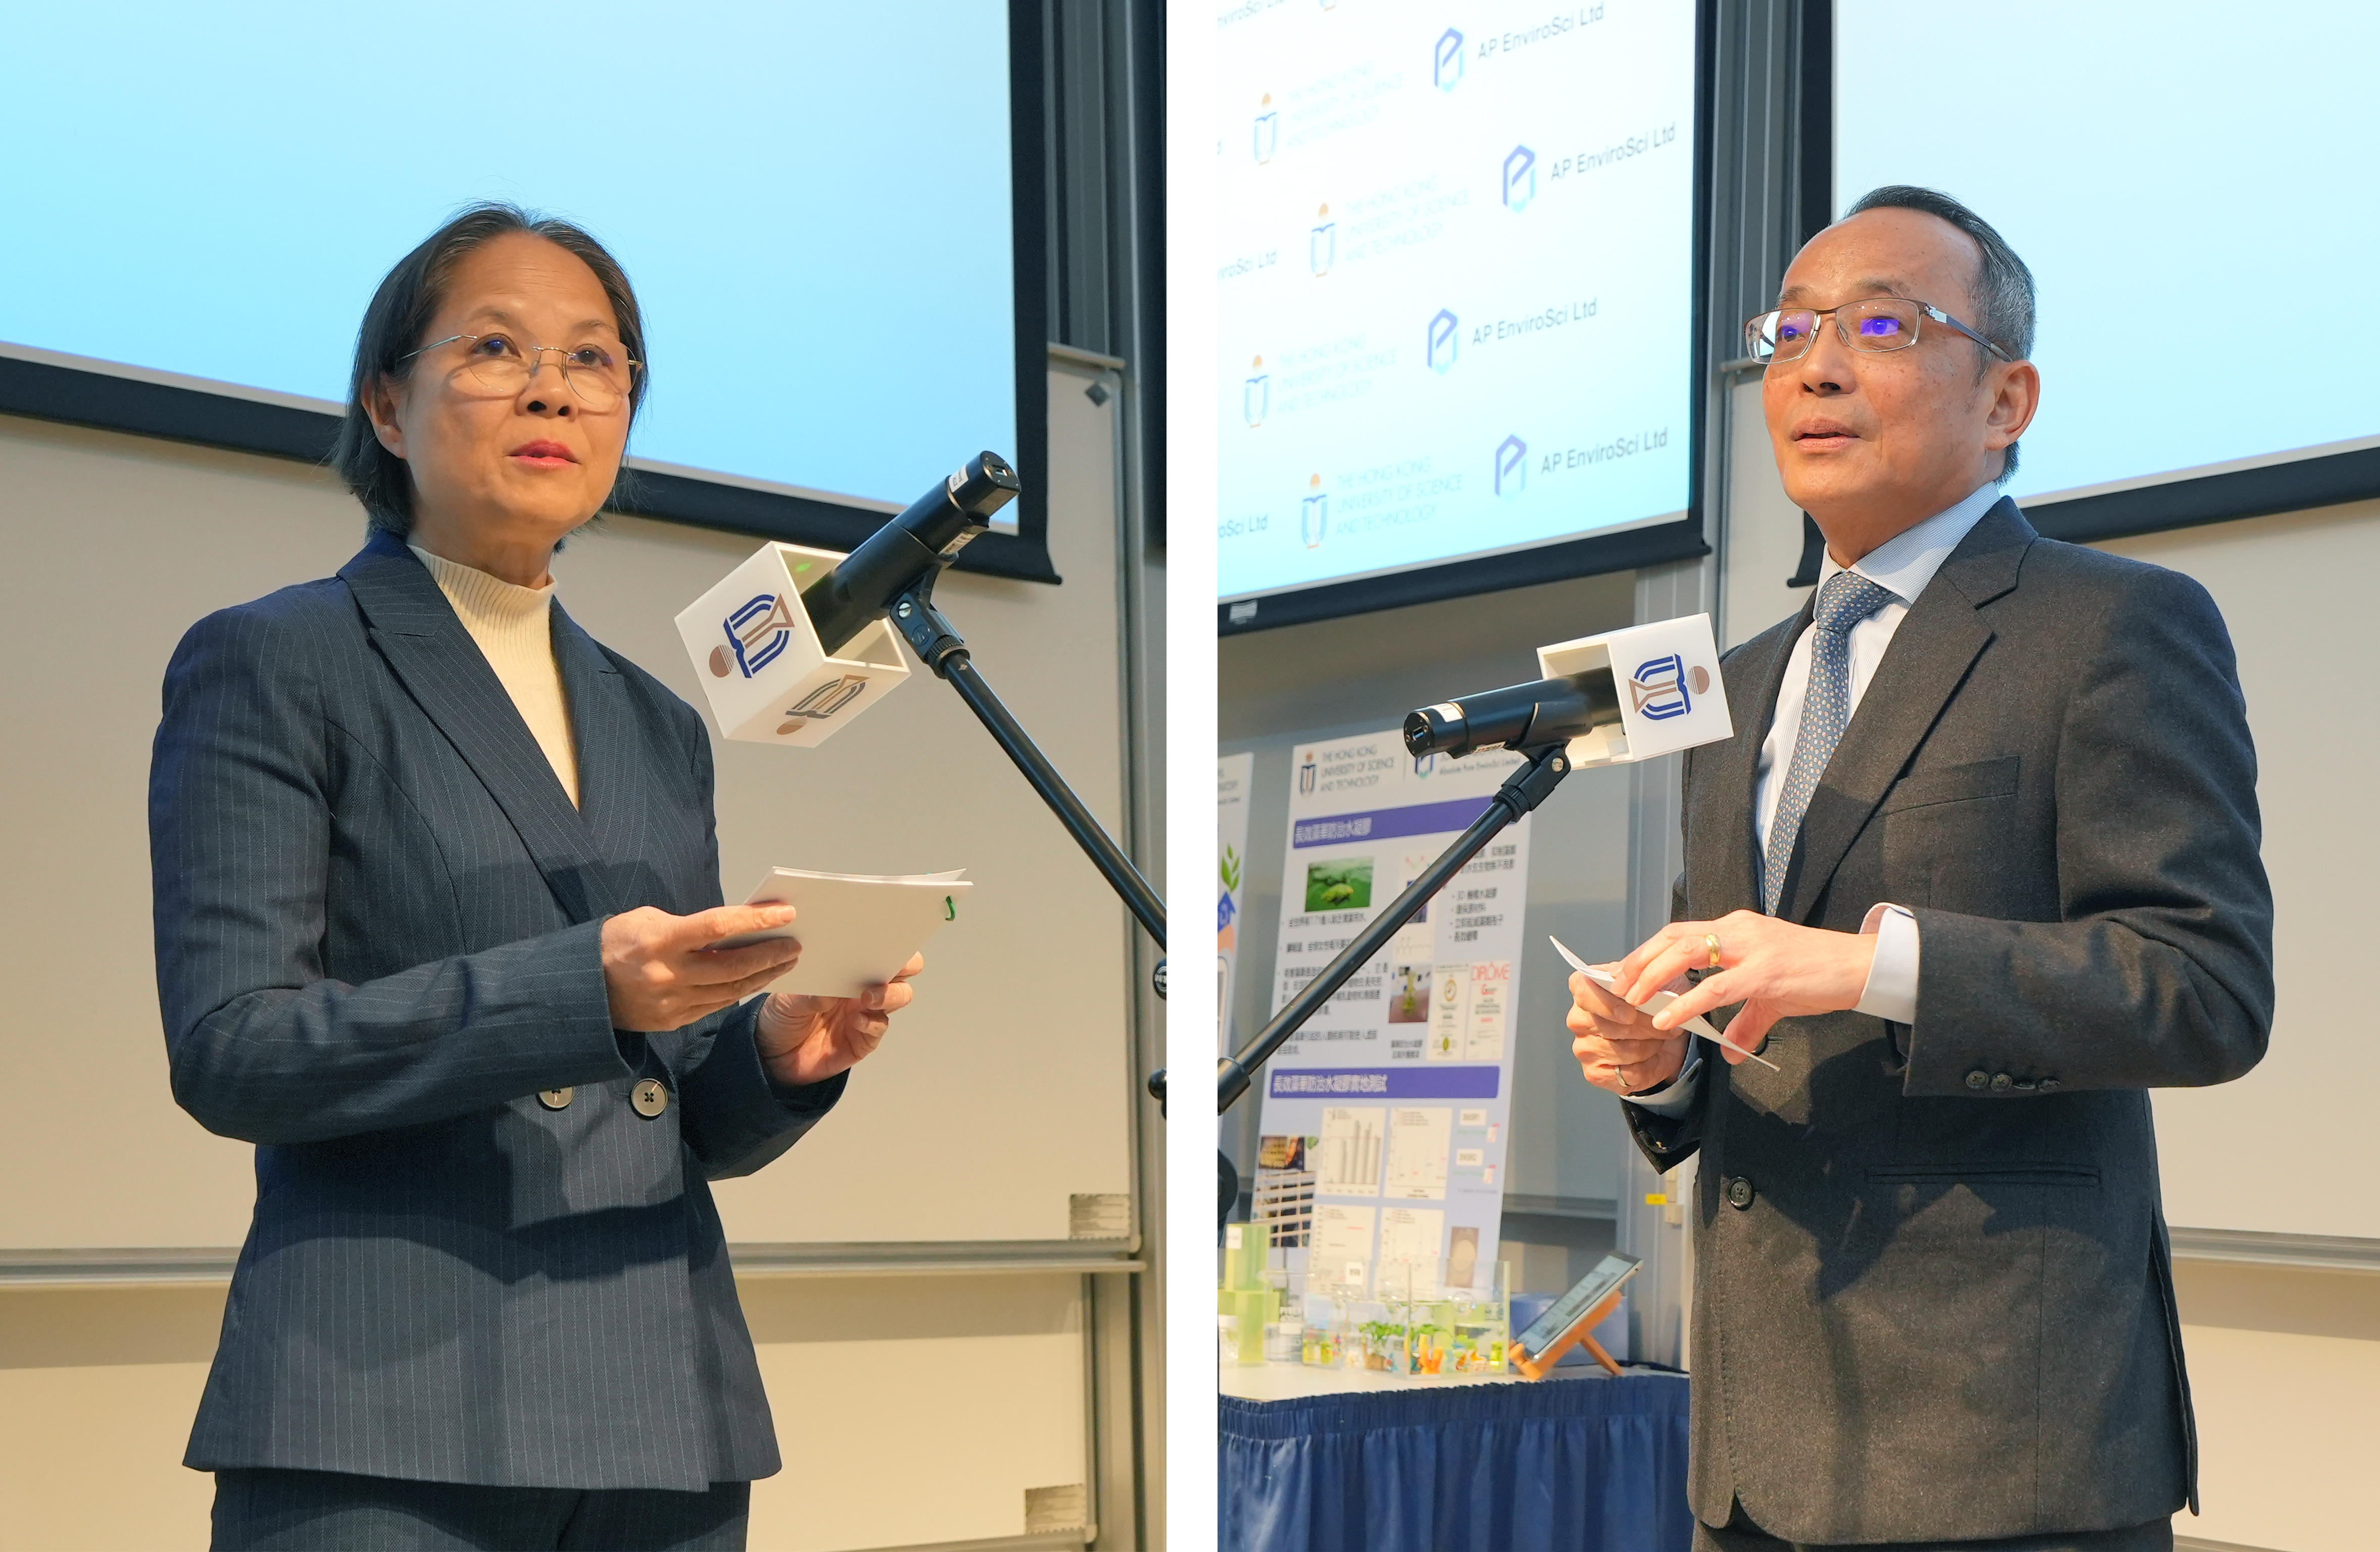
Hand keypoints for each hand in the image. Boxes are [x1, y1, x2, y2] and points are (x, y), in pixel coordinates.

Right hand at [601, 904, 802, 1032]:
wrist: (581, 987)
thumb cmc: (617, 942)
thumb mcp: (647, 919)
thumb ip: (690, 924)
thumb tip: (733, 927)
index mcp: (660, 941)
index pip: (719, 927)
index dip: (756, 920)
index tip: (785, 913)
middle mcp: (667, 975)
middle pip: (732, 966)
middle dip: (769, 955)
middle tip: (795, 944)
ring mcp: (671, 1003)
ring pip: (729, 991)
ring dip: (762, 976)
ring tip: (785, 962)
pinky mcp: (672, 1021)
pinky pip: (715, 1006)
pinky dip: (739, 992)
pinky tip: (756, 980)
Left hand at [754, 952, 924, 1087]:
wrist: (773, 1053)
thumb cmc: (782, 1016)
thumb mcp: (788, 997)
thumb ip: (811, 993)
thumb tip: (834, 988)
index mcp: (847, 968)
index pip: (879, 949)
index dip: (892, 943)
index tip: (889, 938)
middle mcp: (862, 988)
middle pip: (901, 971)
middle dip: (903, 965)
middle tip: (888, 966)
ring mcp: (866, 1012)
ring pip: (899, 996)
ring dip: (891, 993)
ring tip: (868, 997)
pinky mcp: (864, 1039)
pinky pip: (880, 1027)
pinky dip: (873, 1022)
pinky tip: (858, 1020)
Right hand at [1569, 966, 1692, 1095]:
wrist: (1665, 1037)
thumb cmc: (1655, 1005)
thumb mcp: (1656, 981)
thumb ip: (1643, 975)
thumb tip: (1634, 980)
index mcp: (1584, 988)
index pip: (1585, 993)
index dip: (1608, 1004)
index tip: (1631, 1014)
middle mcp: (1578, 1018)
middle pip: (1609, 1026)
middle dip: (1646, 1027)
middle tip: (1664, 1025)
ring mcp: (1583, 1048)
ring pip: (1623, 1051)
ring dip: (1650, 1046)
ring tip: (1657, 1039)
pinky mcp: (1593, 1073)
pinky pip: (1626, 1074)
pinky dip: (1646, 1068)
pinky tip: (1648, 1059)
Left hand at [1618, 910, 1876, 1061]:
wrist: (1858, 968)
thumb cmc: (1816, 975)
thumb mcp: (1773, 997)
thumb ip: (1747, 1021)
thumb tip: (1731, 1052)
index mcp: (1736, 929)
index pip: (1679, 932)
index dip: (1647, 951)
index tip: (1624, 972)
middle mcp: (1739, 930)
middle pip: (1673, 937)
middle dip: (1640, 961)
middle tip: (1617, 986)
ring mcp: (1752, 948)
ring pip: (1686, 952)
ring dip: (1653, 977)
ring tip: (1631, 1000)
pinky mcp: (1766, 971)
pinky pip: (1715, 987)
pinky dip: (1685, 1003)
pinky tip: (1666, 1018)